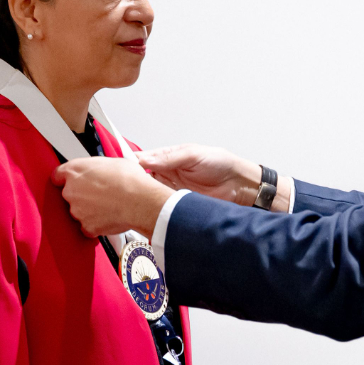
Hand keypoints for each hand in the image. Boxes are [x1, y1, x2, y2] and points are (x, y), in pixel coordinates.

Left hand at [52, 157, 172, 237]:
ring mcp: (77, 210)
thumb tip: (101, 171)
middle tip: (100, 193)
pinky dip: (96, 225)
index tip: (70, 181)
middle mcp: (71, 191)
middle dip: (82, 195)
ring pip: (79, 211)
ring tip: (108, 205)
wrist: (140, 201)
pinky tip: (108, 218)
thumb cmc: (130, 180)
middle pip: (69, 194)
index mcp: (75, 171)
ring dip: (90, 210)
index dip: (65, 178)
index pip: (58, 175)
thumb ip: (97, 168)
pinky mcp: (87, 226)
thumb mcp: (112, 162)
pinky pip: (88, 227)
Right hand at [136, 144, 260, 206]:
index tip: (124, 169)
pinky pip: (161, 208)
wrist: (239, 185)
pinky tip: (151, 209)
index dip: (132, 164)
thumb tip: (146, 159)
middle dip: (134, 183)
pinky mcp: (177, 206)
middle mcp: (166, 175)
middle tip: (128, 187)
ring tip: (137, 198)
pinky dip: (155, 209)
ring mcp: (170, 191)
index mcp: (167, 158)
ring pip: (149, 195)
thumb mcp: (193, 155)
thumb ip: (170, 158)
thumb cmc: (220, 164)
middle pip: (142, 179)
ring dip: (144, 197)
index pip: (143, 160)